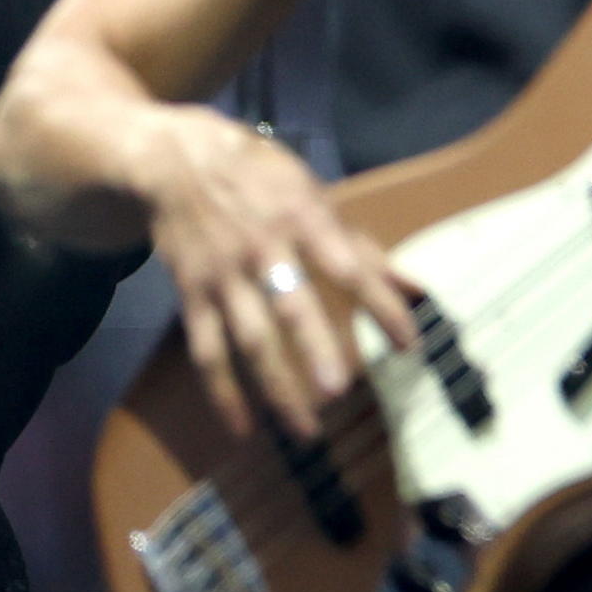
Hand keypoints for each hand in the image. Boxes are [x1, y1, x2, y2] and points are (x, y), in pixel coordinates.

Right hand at [139, 102, 413, 438]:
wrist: (177, 163)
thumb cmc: (262, 178)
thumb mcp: (315, 194)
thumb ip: (362, 246)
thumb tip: (414, 285)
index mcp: (304, 220)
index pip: (351, 269)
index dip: (381, 306)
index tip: (410, 344)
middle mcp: (263, 251)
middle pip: (290, 307)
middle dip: (313, 349)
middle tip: (338, 392)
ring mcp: (223, 277)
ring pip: (249, 340)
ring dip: (275, 387)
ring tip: (305, 429)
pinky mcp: (192, 297)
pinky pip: (207, 352)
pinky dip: (222, 392)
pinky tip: (242, 427)